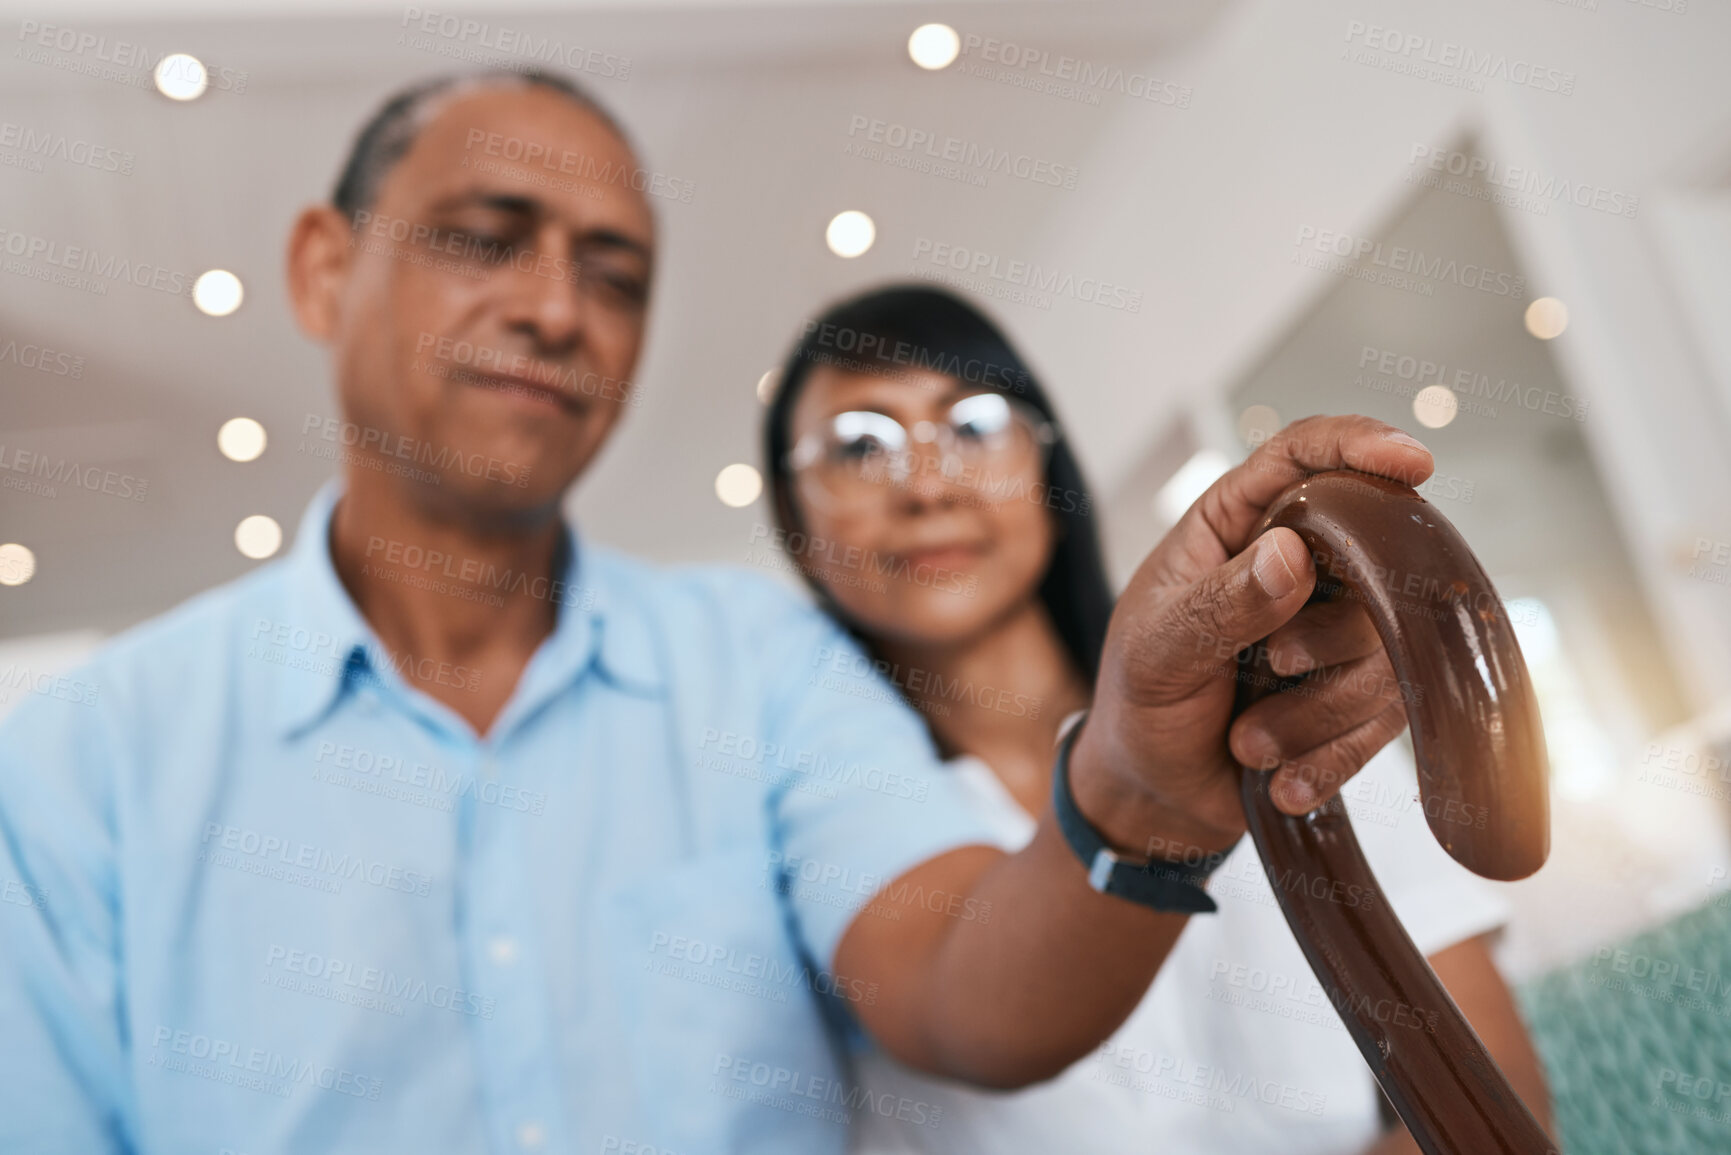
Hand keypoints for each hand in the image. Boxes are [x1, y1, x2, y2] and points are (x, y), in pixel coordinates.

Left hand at [1070, 415, 1435, 856]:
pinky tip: (1282, 779)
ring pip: (1386, 651)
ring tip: (1248, 741)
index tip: (1414, 462)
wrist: (1156, 790)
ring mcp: (1337, 630)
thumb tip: (1292, 552)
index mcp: (1235, 524)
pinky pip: (1387, 719)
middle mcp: (1299, 564)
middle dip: (1328, 636)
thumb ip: (1219, 604)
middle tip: (1271, 666)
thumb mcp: (1157, 652)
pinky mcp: (1362, 695)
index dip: (1360, 445)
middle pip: (1372, 563)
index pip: (1302, 456)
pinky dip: (1332, 756)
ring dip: (1315, 713)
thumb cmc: (1141, 702)